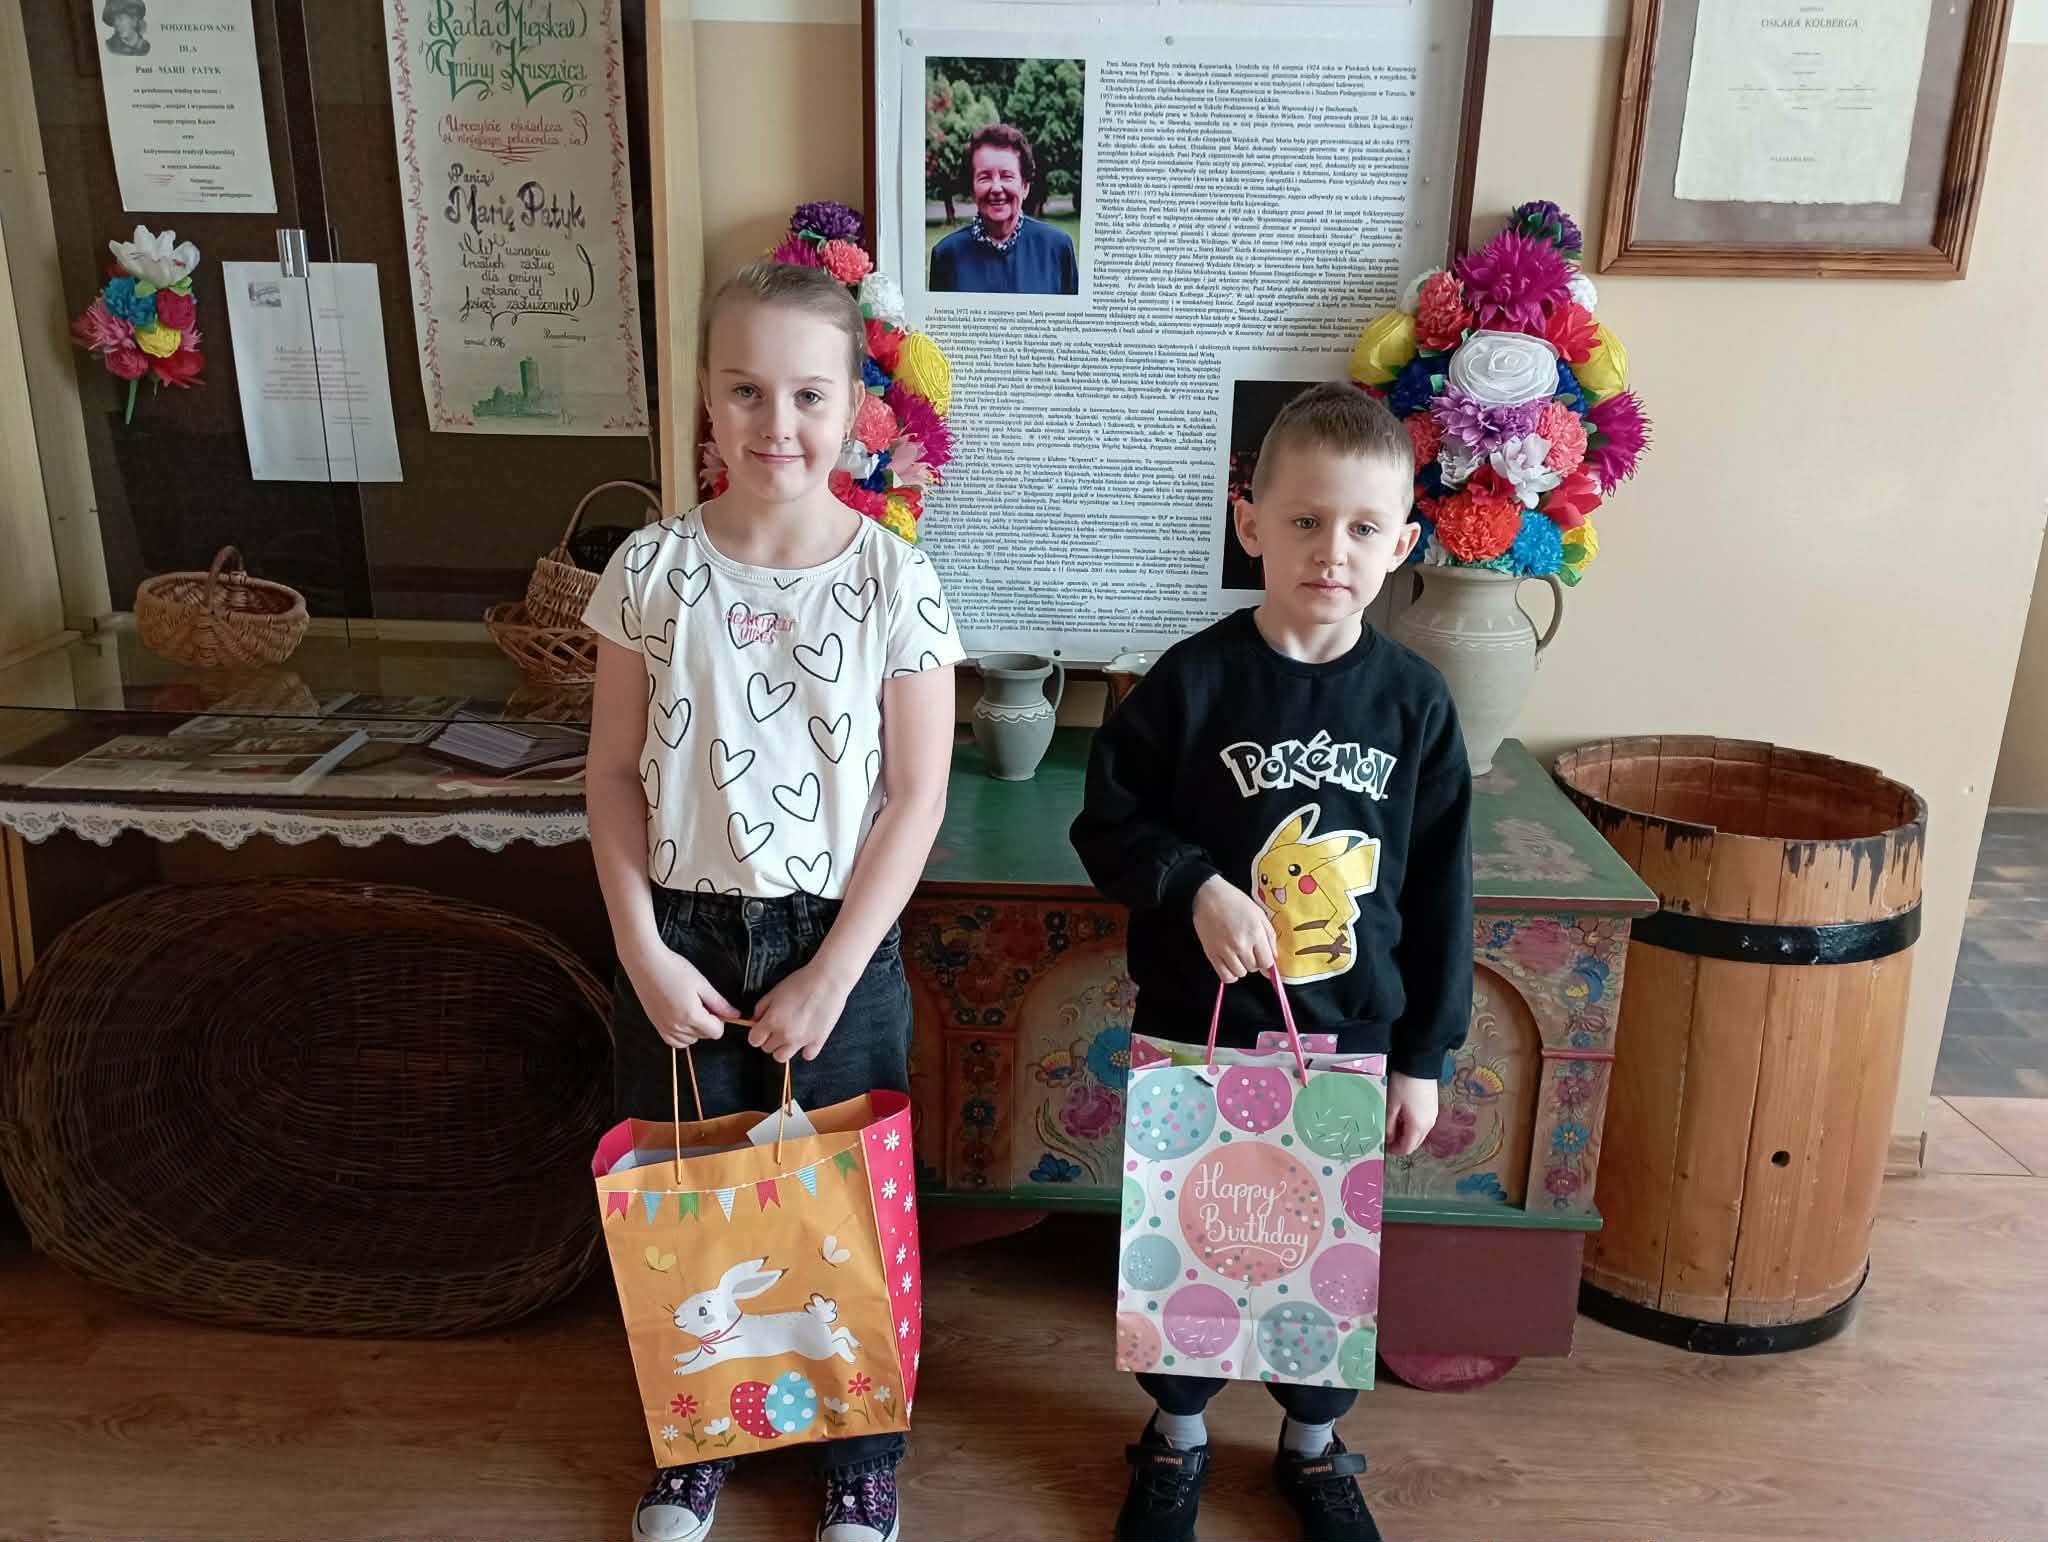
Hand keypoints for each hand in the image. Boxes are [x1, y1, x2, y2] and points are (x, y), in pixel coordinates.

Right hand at [624, 943, 738, 1049]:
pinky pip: (674, 1041)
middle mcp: (676, 1026)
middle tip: (700, 1002)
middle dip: (708, 1022)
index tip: (714, 1006)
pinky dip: (681, 1035)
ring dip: (695, 1029)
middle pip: (704, 1036)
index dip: (720, 1020)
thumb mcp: (702, 984)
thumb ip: (719, 1003)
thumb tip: (736, 1015)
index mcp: (690, 1016)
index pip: (716, 1032)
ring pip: (690, 1040)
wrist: (646, 963)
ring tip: (690, 1008)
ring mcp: (664, 1028)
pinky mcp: (656, 1026)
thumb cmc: (674, 969)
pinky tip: (681, 1018)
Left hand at [749, 960, 855, 1064]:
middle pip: (767, 1049)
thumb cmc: (802, 982)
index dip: (756, 1033)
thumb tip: (756, 1020)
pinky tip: (805, 1038)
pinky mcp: (818, 1041)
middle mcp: (785, 1034)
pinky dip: (805, 1050)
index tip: (761, 1028)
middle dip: (769, 1039)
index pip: (754, 1040)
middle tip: (777, 1027)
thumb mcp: (774, 991)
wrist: (827, 980)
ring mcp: (802, 1040)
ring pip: (782, 1057)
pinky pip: (807, 1055)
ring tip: (788, 1035)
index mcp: (772, 1021)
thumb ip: (761, 1008)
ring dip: (782, 1048)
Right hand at [1192, 875, 1277, 982]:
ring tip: (1239, 955)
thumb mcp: (1259, 914)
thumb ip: (1270, 936)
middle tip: (1249, 950)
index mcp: (1255, 933)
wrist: (1208, 896)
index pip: (1267, 962)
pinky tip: (1231, 965)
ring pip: (1241, 973)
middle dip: (1255, 961)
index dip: (1267, 961)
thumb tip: (1274, 957)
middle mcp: (1241, 944)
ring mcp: (1225, 951)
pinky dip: (1230, 975)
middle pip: (1254, 968)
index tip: (1264, 957)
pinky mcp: (1212, 954)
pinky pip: (1225, 976)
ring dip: (1242, 967)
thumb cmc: (1234, 902)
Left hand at [1386, 1072, 1439, 1155]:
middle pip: (1414, 1143)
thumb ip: (1388, 1125)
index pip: (1407, 1148)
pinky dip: (1411, 1124)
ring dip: (1405, 1133)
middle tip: (1385, 1135)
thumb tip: (1387, 1139)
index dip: (1394, 1150)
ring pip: (1418, 1133)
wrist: (1420, 1063)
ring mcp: (1432, 1115)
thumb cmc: (1405, 1083)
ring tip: (1391, 1123)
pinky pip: (1422, 1123)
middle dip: (1399, 1142)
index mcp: (1419, 1126)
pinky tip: (1401, 1114)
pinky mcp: (1432, 1107)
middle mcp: (1429, 1124)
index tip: (1383, 1145)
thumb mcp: (1391, 1105)